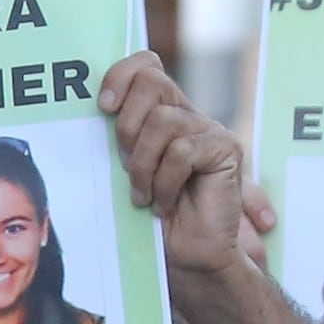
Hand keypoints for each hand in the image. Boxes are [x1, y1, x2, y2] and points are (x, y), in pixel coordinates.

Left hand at [103, 51, 254, 276]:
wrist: (185, 257)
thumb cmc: (149, 217)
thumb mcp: (124, 169)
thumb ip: (119, 135)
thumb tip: (96, 106)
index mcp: (160, 113)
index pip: (146, 66)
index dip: (121, 75)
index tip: (103, 107)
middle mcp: (186, 114)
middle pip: (152, 82)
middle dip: (126, 126)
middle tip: (125, 166)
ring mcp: (209, 130)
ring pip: (162, 121)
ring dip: (143, 166)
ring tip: (145, 196)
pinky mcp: (226, 150)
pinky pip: (183, 151)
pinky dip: (166, 182)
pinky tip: (166, 203)